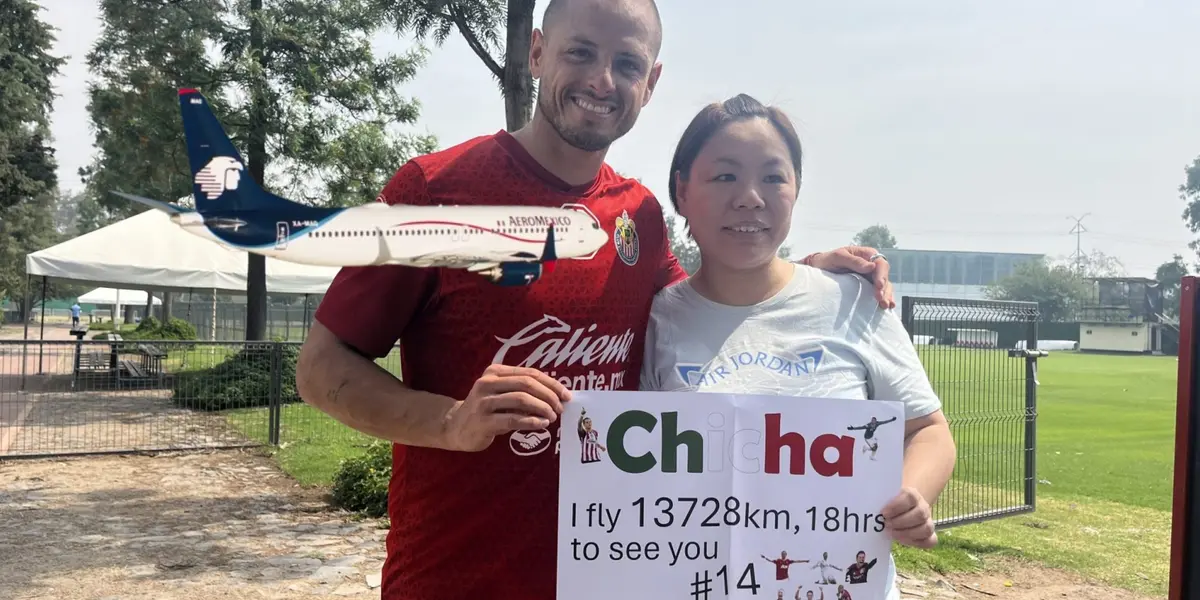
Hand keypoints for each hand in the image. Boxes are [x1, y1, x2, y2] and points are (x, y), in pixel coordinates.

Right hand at [442, 364, 571, 451]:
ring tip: (553, 417)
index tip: (566, 394)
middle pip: (527, 384)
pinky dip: (531, 421)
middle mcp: (487, 383)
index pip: (530, 373)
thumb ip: (523, 390)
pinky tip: (542, 424)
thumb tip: (557, 395)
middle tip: (560, 408)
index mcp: (495, 371)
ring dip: (542, 408)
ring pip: (521, 400)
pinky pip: (513, 419)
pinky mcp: (483, 421)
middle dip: (549, 396)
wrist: (456, 427)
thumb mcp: (501, 393)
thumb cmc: (486, 410)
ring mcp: (484, 401)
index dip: (551, 383)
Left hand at [801, 246, 893, 308]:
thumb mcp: (838, 258)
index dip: (881, 274)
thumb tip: (871, 267)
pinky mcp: (868, 286)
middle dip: (884, 288)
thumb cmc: (828, 260)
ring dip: (886, 295)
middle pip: (884, 276)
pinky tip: (888, 306)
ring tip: (885, 305)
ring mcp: (870, 277)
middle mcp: (872, 265)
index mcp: (867, 254)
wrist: (818, 269)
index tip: (879, 285)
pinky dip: (885, 298)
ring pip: (884, 285)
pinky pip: (879, 292)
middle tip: (880, 299)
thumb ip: (853, 261)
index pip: (880, 263)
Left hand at [880, 487, 935, 547]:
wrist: (900, 508)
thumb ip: (876, 496)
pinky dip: (917, 543)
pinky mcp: (929, 535)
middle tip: (886, 525)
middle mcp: (923, 507)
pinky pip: (930, 541)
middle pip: (920, 514)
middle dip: (901, 522)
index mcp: (912, 494)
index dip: (897, 506)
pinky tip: (902, 540)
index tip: (883, 513)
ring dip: (907, 533)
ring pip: (926, 528)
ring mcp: (928, 521)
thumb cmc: (888, 503)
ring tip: (891, 533)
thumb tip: (861, 496)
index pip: (910, 497)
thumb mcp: (883, 496)